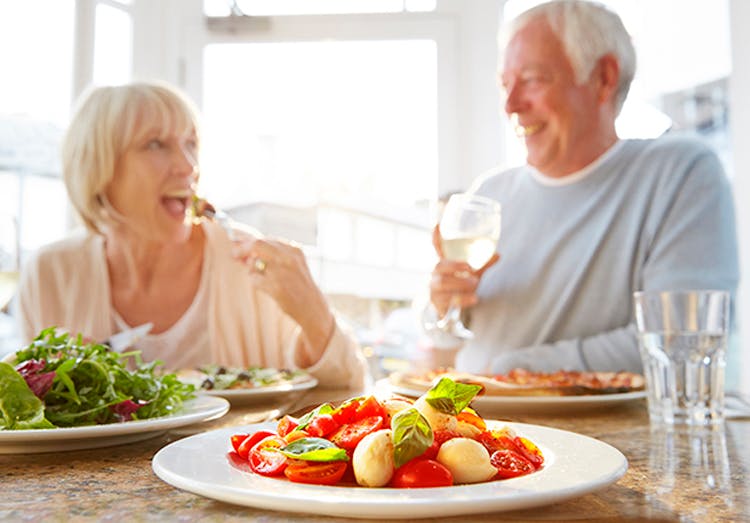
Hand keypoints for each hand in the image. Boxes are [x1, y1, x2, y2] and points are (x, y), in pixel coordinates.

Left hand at [231, 236, 334, 364]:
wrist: (313, 308)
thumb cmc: (299, 286)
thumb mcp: (292, 265)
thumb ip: (271, 255)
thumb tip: (243, 248)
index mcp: (294, 250)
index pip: (266, 239)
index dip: (248, 241)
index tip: (237, 244)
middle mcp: (289, 258)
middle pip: (257, 244)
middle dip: (241, 249)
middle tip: (234, 255)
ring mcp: (283, 272)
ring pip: (254, 262)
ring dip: (252, 270)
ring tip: (263, 279)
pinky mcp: (277, 287)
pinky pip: (254, 279)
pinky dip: (256, 282)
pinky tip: (266, 288)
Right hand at [429, 224, 498, 315]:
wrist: (447, 310)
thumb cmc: (458, 287)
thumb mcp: (470, 274)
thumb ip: (481, 265)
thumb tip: (498, 255)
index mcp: (444, 263)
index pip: (436, 247)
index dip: (436, 236)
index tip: (437, 225)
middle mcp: (436, 274)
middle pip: (439, 266)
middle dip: (455, 266)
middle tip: (471, 269)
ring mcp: (434, 289)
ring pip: (442, 283)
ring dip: (460, 283)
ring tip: (475, 284)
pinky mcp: (436, 303)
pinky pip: (447, 300)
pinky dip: (462, 299)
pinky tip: (474, 298)